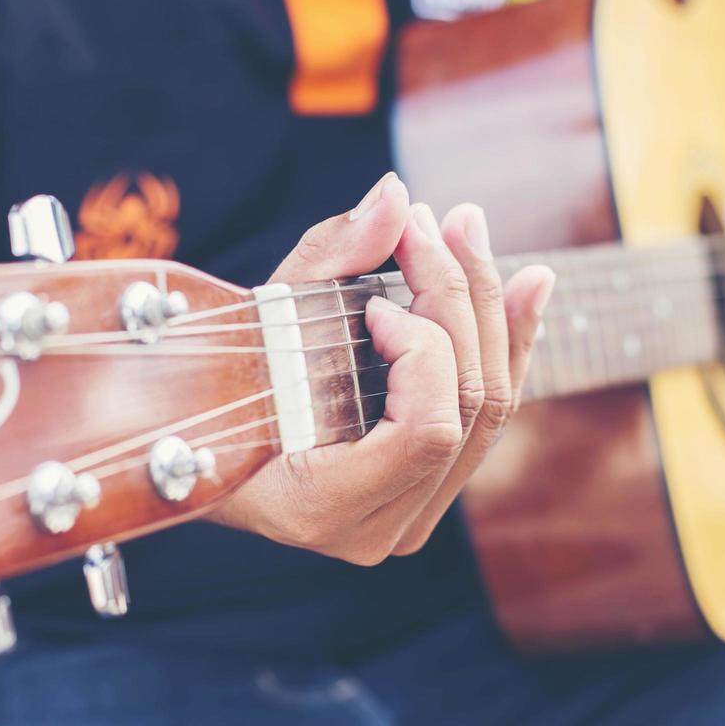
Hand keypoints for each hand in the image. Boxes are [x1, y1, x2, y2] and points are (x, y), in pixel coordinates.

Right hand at [207, 173, 555, 564]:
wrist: (196, 438)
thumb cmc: (214, 380)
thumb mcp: (262, 317)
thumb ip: (330, 257)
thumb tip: (396, 194)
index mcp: (322, 507)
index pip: (426, 431)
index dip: (422, 351)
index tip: (377, 299)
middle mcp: (376, 531)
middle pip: (467, 409)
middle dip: (463, 299)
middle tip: (445, 219)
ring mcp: (408, 519)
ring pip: (491, 411)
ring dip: (493, 311)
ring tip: (475, 232)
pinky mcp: (427, 491)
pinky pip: (485, 418)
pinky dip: (505, 345)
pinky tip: (528, 285)